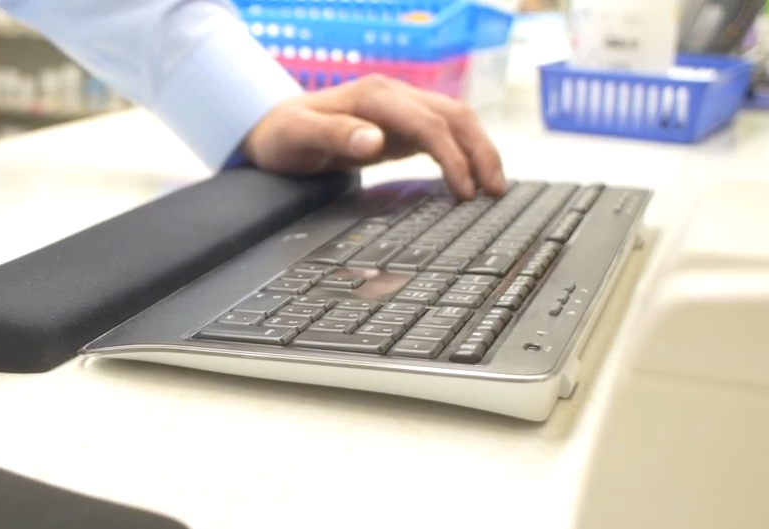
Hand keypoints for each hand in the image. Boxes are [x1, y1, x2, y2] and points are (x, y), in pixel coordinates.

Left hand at [243, 75, 507, 198]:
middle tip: (495, 192)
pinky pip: (443, 134)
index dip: (453, 157)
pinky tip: (472, 179)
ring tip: (494, 188)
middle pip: (455, 117)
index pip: (430, 124)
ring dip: (479, 151)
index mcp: (375, 96)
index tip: (464, 192)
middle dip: (481, 152)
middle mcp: (394, 95)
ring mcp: (400, 109)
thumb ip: (335, 136)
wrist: (272, 128)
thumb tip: (375, 140)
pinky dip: (463, 153)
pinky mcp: (401, 125)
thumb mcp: (299, 138)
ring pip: (456, 122)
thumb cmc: (283, 136)